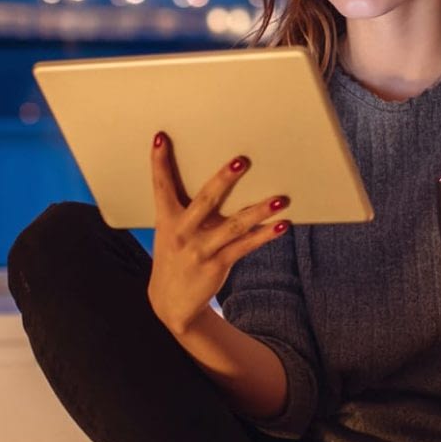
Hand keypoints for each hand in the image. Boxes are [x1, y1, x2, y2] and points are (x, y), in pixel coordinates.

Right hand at [145, 131, 291, 333]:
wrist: (171, 303)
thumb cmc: (178, 255)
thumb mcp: (172, 231)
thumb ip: (188, 208)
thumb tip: (219, 178)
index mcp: (167, 219)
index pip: (161, 186)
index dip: (159, 162)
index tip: (161, 138)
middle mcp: (181, 232)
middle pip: (205, 200)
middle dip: (223, 180)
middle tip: (241, 160)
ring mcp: (199, 250)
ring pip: (233, 226)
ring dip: (259, 211)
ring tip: (281, 199)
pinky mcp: (216, 265)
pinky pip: (244, 247)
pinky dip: (264, 235)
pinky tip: (282, 225)